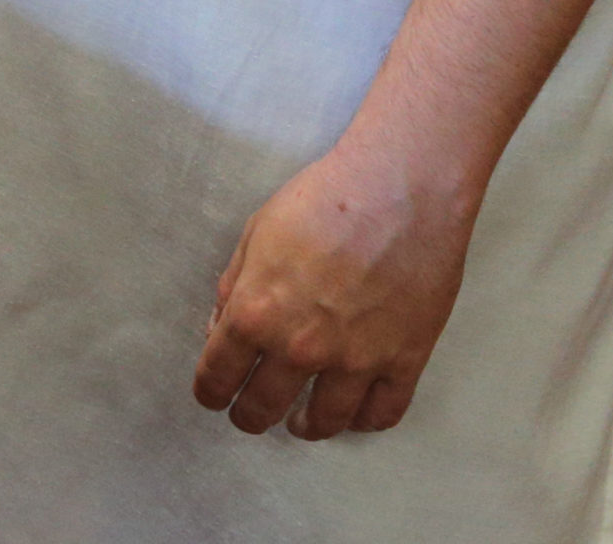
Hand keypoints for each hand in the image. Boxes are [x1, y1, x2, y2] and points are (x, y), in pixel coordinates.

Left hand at [193, 140, 478, 440]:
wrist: (398, 187)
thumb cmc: (322, 196)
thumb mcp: (258, 230)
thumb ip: (235, 284)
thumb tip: (221, 327)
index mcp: (257, 313)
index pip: (218, 376)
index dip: (210, 391)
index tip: (213, 395)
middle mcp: (300, 348)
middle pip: (264, 408)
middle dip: (250, 416)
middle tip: (250, 414)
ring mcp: (354, 361)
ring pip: (323, 422)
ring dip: (305, 426)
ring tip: (300, 422)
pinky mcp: (402, 362)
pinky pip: (380, 415)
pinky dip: (362, 422)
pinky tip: (352, 412)